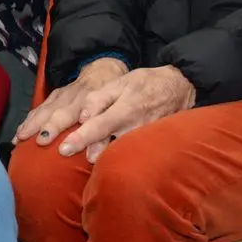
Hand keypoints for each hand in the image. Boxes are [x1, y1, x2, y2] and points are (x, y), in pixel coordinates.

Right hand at [13, 56, 128, 145]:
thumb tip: (93, 157)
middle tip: (33, 141)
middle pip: (58, 112)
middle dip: (45, 127)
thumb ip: (105, 134)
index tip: (56, 145)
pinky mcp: (54, 96)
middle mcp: (73, 98)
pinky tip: (19, 132)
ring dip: (32, 123)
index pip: (78, 117)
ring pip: (45, 109)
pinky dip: (28, 119)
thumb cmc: (111, 98)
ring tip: (20, 138)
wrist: (102, 70)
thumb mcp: (115, 112)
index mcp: (90, 102)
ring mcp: (61, 95)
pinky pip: (40, 107)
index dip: (65, 131)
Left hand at [57, 65, 196, 161]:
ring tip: (86, 157)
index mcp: (124, 111)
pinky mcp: (150, 144)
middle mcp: (133, 129)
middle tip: (66, 154)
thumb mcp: (120, 82)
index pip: (97, 128)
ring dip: (102, 156)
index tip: (63, 149)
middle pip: (107, 146)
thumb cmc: (145, 83)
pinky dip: (117, 156)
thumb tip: (83, 117)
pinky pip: (130, 152)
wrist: (179, 88)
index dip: (80, 139)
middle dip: (89, 152)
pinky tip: (106, 159)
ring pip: (119, 152)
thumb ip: (99, 99)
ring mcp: (144, 139)